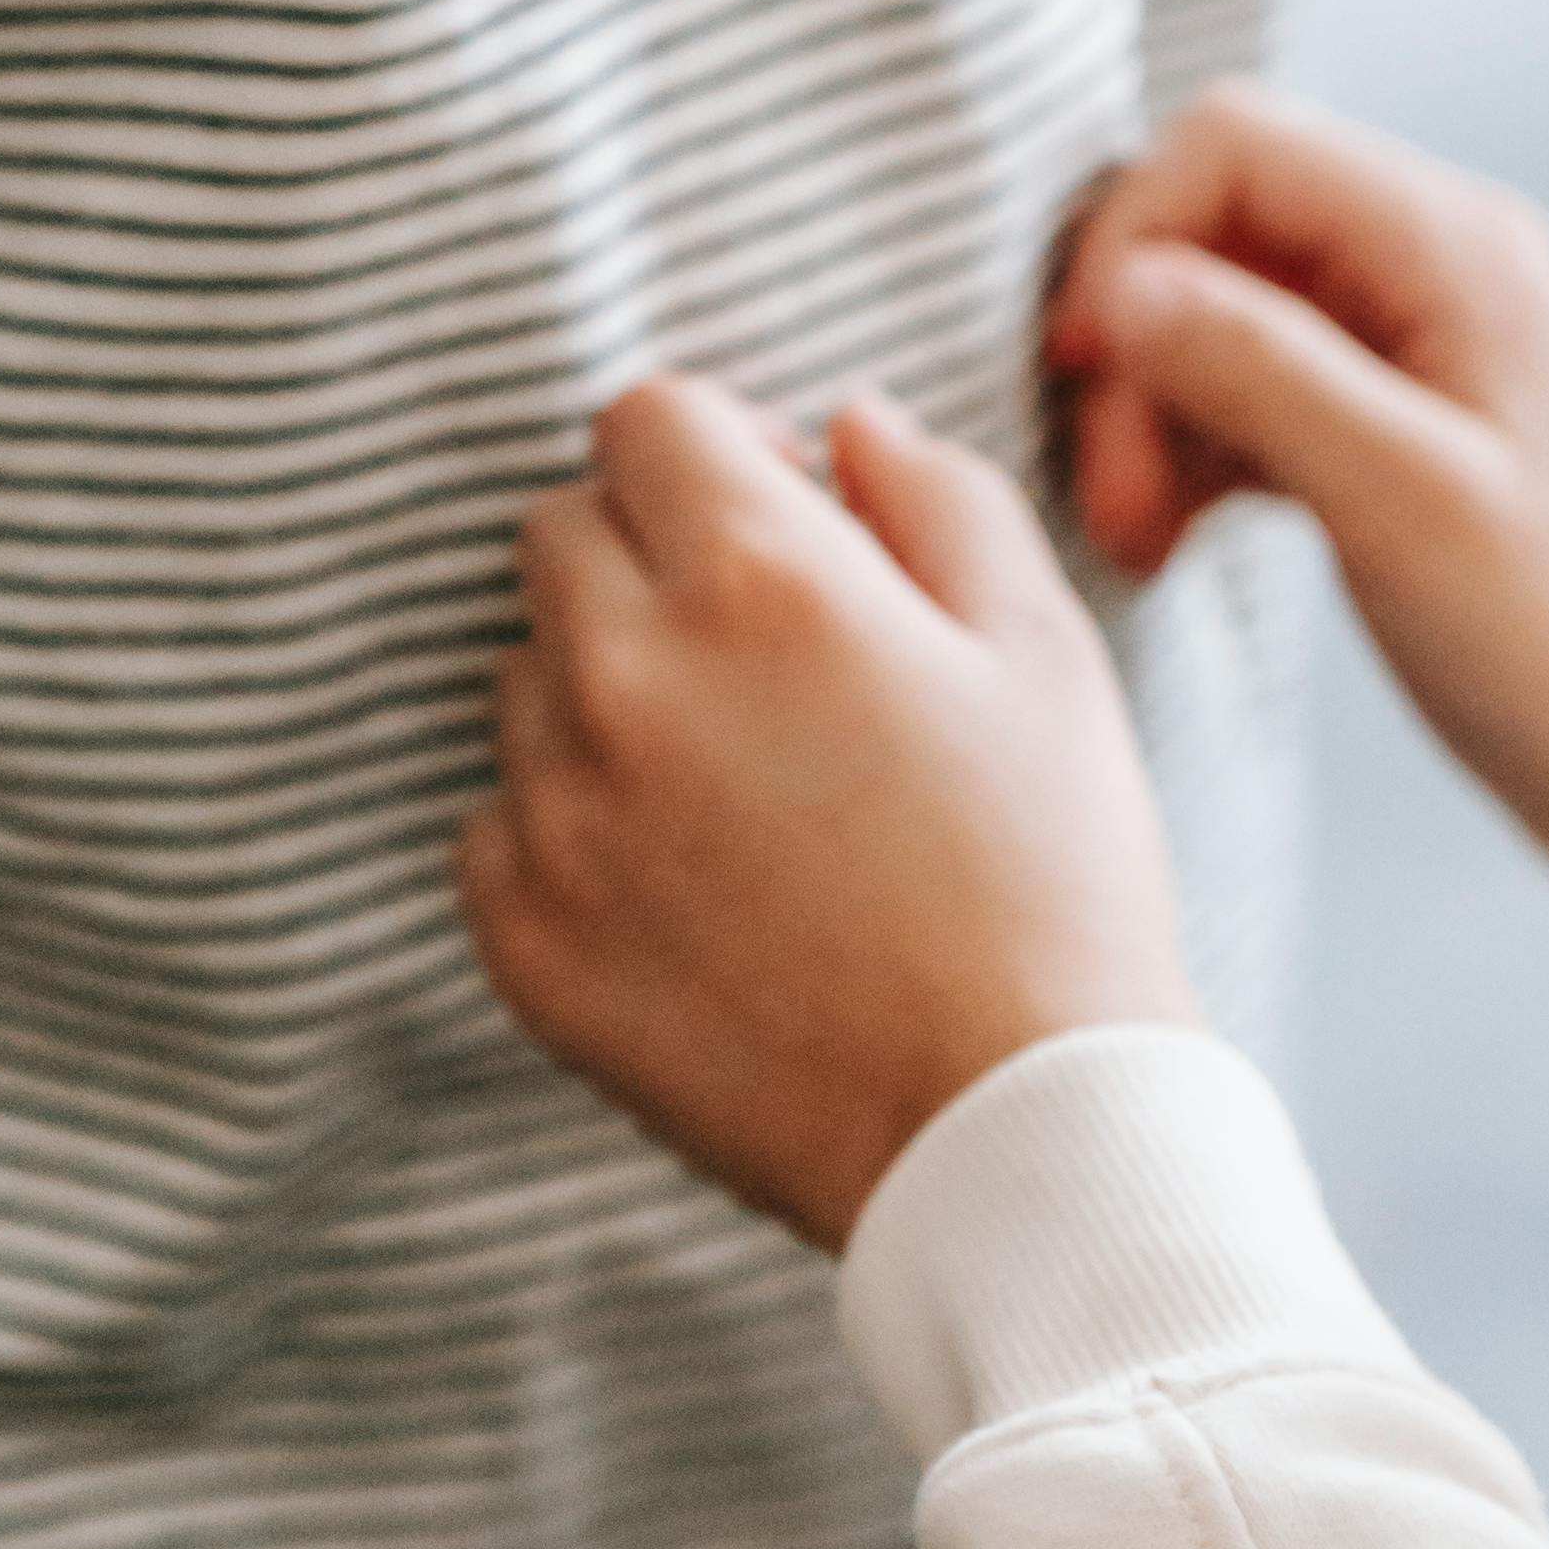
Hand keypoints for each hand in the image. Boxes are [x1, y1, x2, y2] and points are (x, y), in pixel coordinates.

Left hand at [460, 374, 1199, 1249]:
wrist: (1012, 1130)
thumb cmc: (1053, 876)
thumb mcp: (1043, 645)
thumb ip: (937, 493)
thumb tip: (844, 427)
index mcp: (760, 581)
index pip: (645, 418)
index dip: (719, 447)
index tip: (781, 513)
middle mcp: (628, 679)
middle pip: (558, 532)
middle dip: (651, 553)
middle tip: (765, 650)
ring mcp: (558, 816)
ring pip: (525, 678)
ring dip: (606, 690)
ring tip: (740, 784)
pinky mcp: (525, 942)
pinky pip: (495, 823)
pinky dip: (568, 828)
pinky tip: (687, 880)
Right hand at [1052, 86, 1548, 965]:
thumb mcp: (1401, 499)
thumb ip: (1259, 370)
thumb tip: (1122, 290)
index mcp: (1446, 245)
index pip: (1231, 146)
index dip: (1134, 238)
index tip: (1091, 373)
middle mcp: (1428, 269)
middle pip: (1213, 233)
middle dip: (1139, 350)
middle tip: (1117, 502)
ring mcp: (1413, 350)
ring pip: (1219, 319)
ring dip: (1155, 414)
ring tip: (1140, 542)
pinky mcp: (1394, 434)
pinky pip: (1253, 394)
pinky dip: (1195, 454)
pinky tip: (1174, 543)